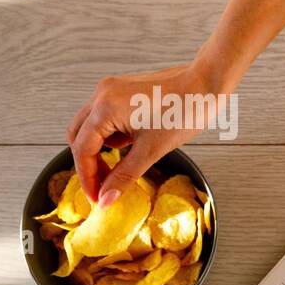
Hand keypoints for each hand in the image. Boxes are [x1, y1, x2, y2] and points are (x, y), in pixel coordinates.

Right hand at [65, 63, 221, 206]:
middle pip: (78, 136)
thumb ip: (124, 176)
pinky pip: (105, 116)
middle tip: (105, 186)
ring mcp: (110, 89)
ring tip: (125, 163)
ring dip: (101, 149)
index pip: (81, 150)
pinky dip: (113, 134)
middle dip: (89, 163)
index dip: (87, 178)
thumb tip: (106, 199)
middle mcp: (101, 94)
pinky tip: (134, 142)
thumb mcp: (152, 150)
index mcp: (104, 108)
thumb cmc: (184, 112)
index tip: (96, 199)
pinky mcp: (121, 90)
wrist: (206, 85)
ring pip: (90, 126)